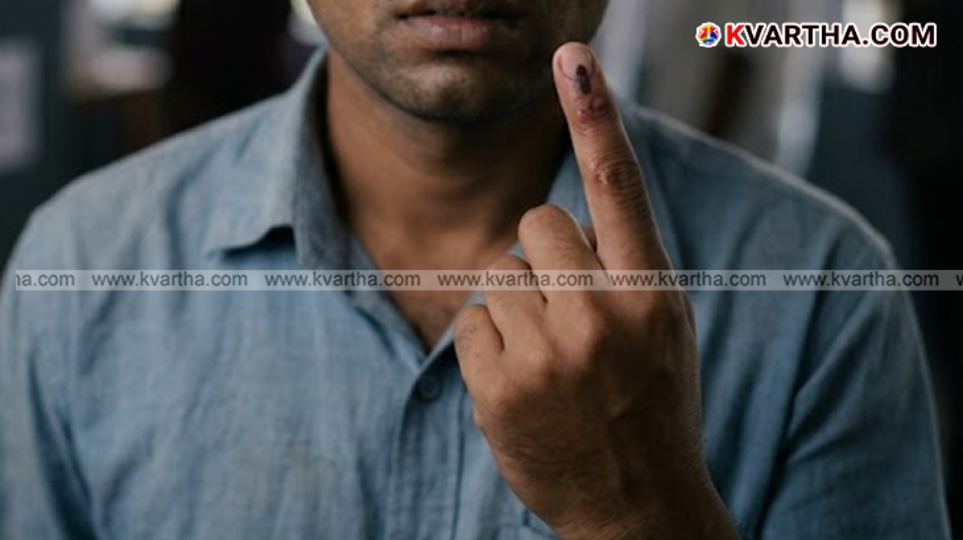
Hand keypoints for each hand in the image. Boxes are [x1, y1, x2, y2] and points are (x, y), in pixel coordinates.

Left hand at [454, 43, 737, 539]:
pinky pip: (469, 320)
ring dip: (515, 305)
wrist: (636, 508)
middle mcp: (602, 315)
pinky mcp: (499, 386)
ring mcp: (547, 353)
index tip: (572, 58)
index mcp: (653, 294)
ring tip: (550, 358)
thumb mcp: (664, 329)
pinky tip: (522, 383)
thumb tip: (565, 212)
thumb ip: (625, 266)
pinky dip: (488, 345)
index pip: (618, 189)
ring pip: (496, 272)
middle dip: (542, 255)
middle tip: (565, 307)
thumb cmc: (650, 404)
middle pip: (536, 222)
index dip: (595, 117)